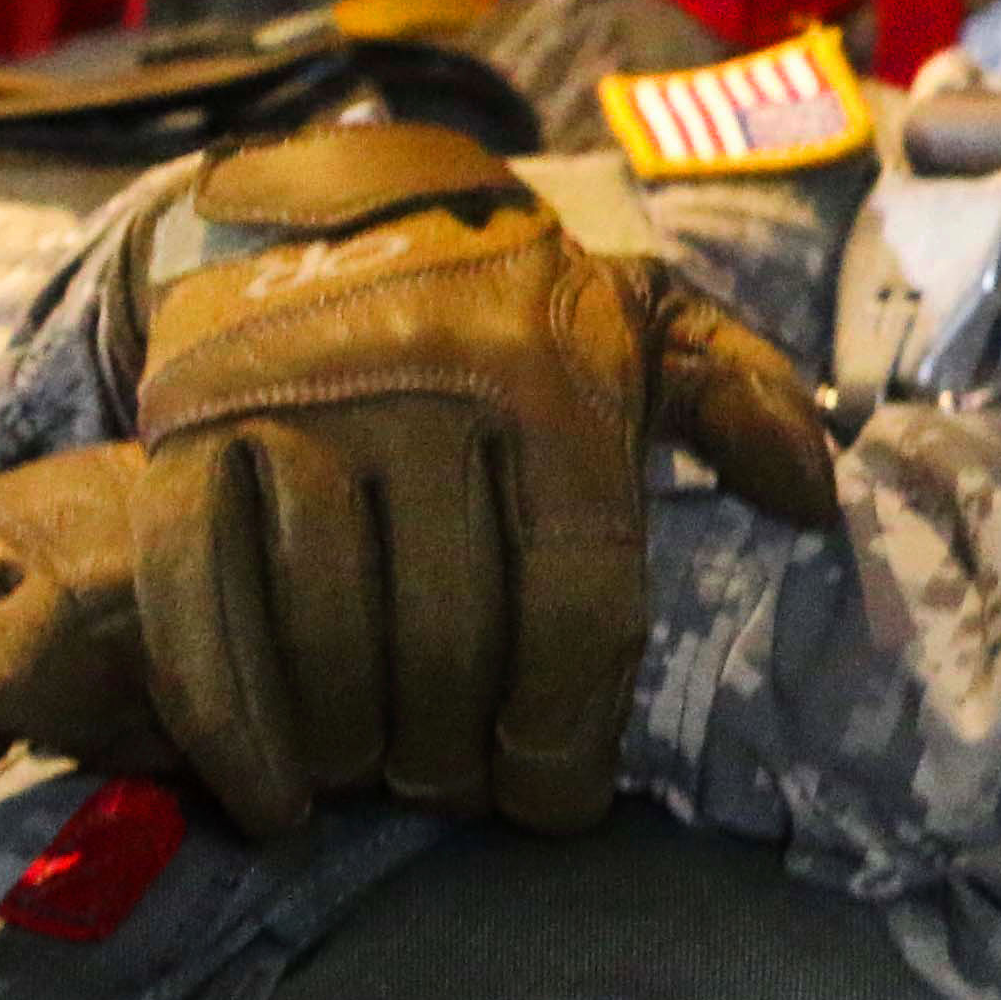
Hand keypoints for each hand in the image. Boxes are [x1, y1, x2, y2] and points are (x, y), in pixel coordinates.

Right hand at [121, 123, 840, 840]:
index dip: (568, 733)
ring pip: (326, 642)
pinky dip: (231, 725)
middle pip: (446, 644)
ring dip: (354, 749)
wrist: (324, 199)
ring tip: (379, 772)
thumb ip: (739, 397)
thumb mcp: (642, 317)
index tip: (554, 800)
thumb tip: (815, 497)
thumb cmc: (507, 298)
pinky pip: (200, 611)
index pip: (576, 603)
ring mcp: (294, 411)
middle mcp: (426, 389)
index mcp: (553, 377)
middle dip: (455, 755)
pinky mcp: (185, 436)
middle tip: (455, 785)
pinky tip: (273, 790)